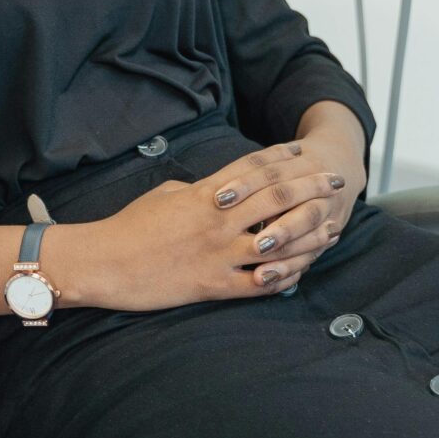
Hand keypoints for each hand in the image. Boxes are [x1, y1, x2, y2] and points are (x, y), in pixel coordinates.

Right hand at [59, 139, 360, 311]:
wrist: (104, 262)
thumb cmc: (129, 226)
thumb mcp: (165, 195)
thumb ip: (196, 191)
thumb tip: (215, 188)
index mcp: (205, 195)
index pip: (252, 169)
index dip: (281, 157)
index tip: (304, 151)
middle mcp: (218, 221)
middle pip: (276, 199)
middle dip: (309, 188)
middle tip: (334, 182)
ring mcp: (218, 254)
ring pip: (278, 242)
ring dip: (309, 235)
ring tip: (332, 228)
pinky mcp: (214, 286)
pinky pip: (259, 284)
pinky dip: (283, 278)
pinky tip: (302, 273)